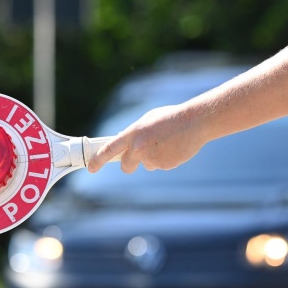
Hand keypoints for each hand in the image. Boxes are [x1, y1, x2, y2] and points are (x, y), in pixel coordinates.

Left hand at [88, 104, 205, 173]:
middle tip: (135, 160)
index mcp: (133, 133)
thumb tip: (123, 144)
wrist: (195, 122)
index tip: (91, 168)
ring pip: (146, 165)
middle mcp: (139, 148)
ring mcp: (152, 158)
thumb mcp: (147, 120)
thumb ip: (134, 133)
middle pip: (126, 166)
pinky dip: (164, 159)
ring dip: (152, 158)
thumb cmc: (170, 118)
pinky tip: (173, 147)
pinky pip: (159, 166)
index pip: (109, 149)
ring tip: (166, 143)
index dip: (98, 160)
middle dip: (129, 165)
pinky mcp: (164, 165)